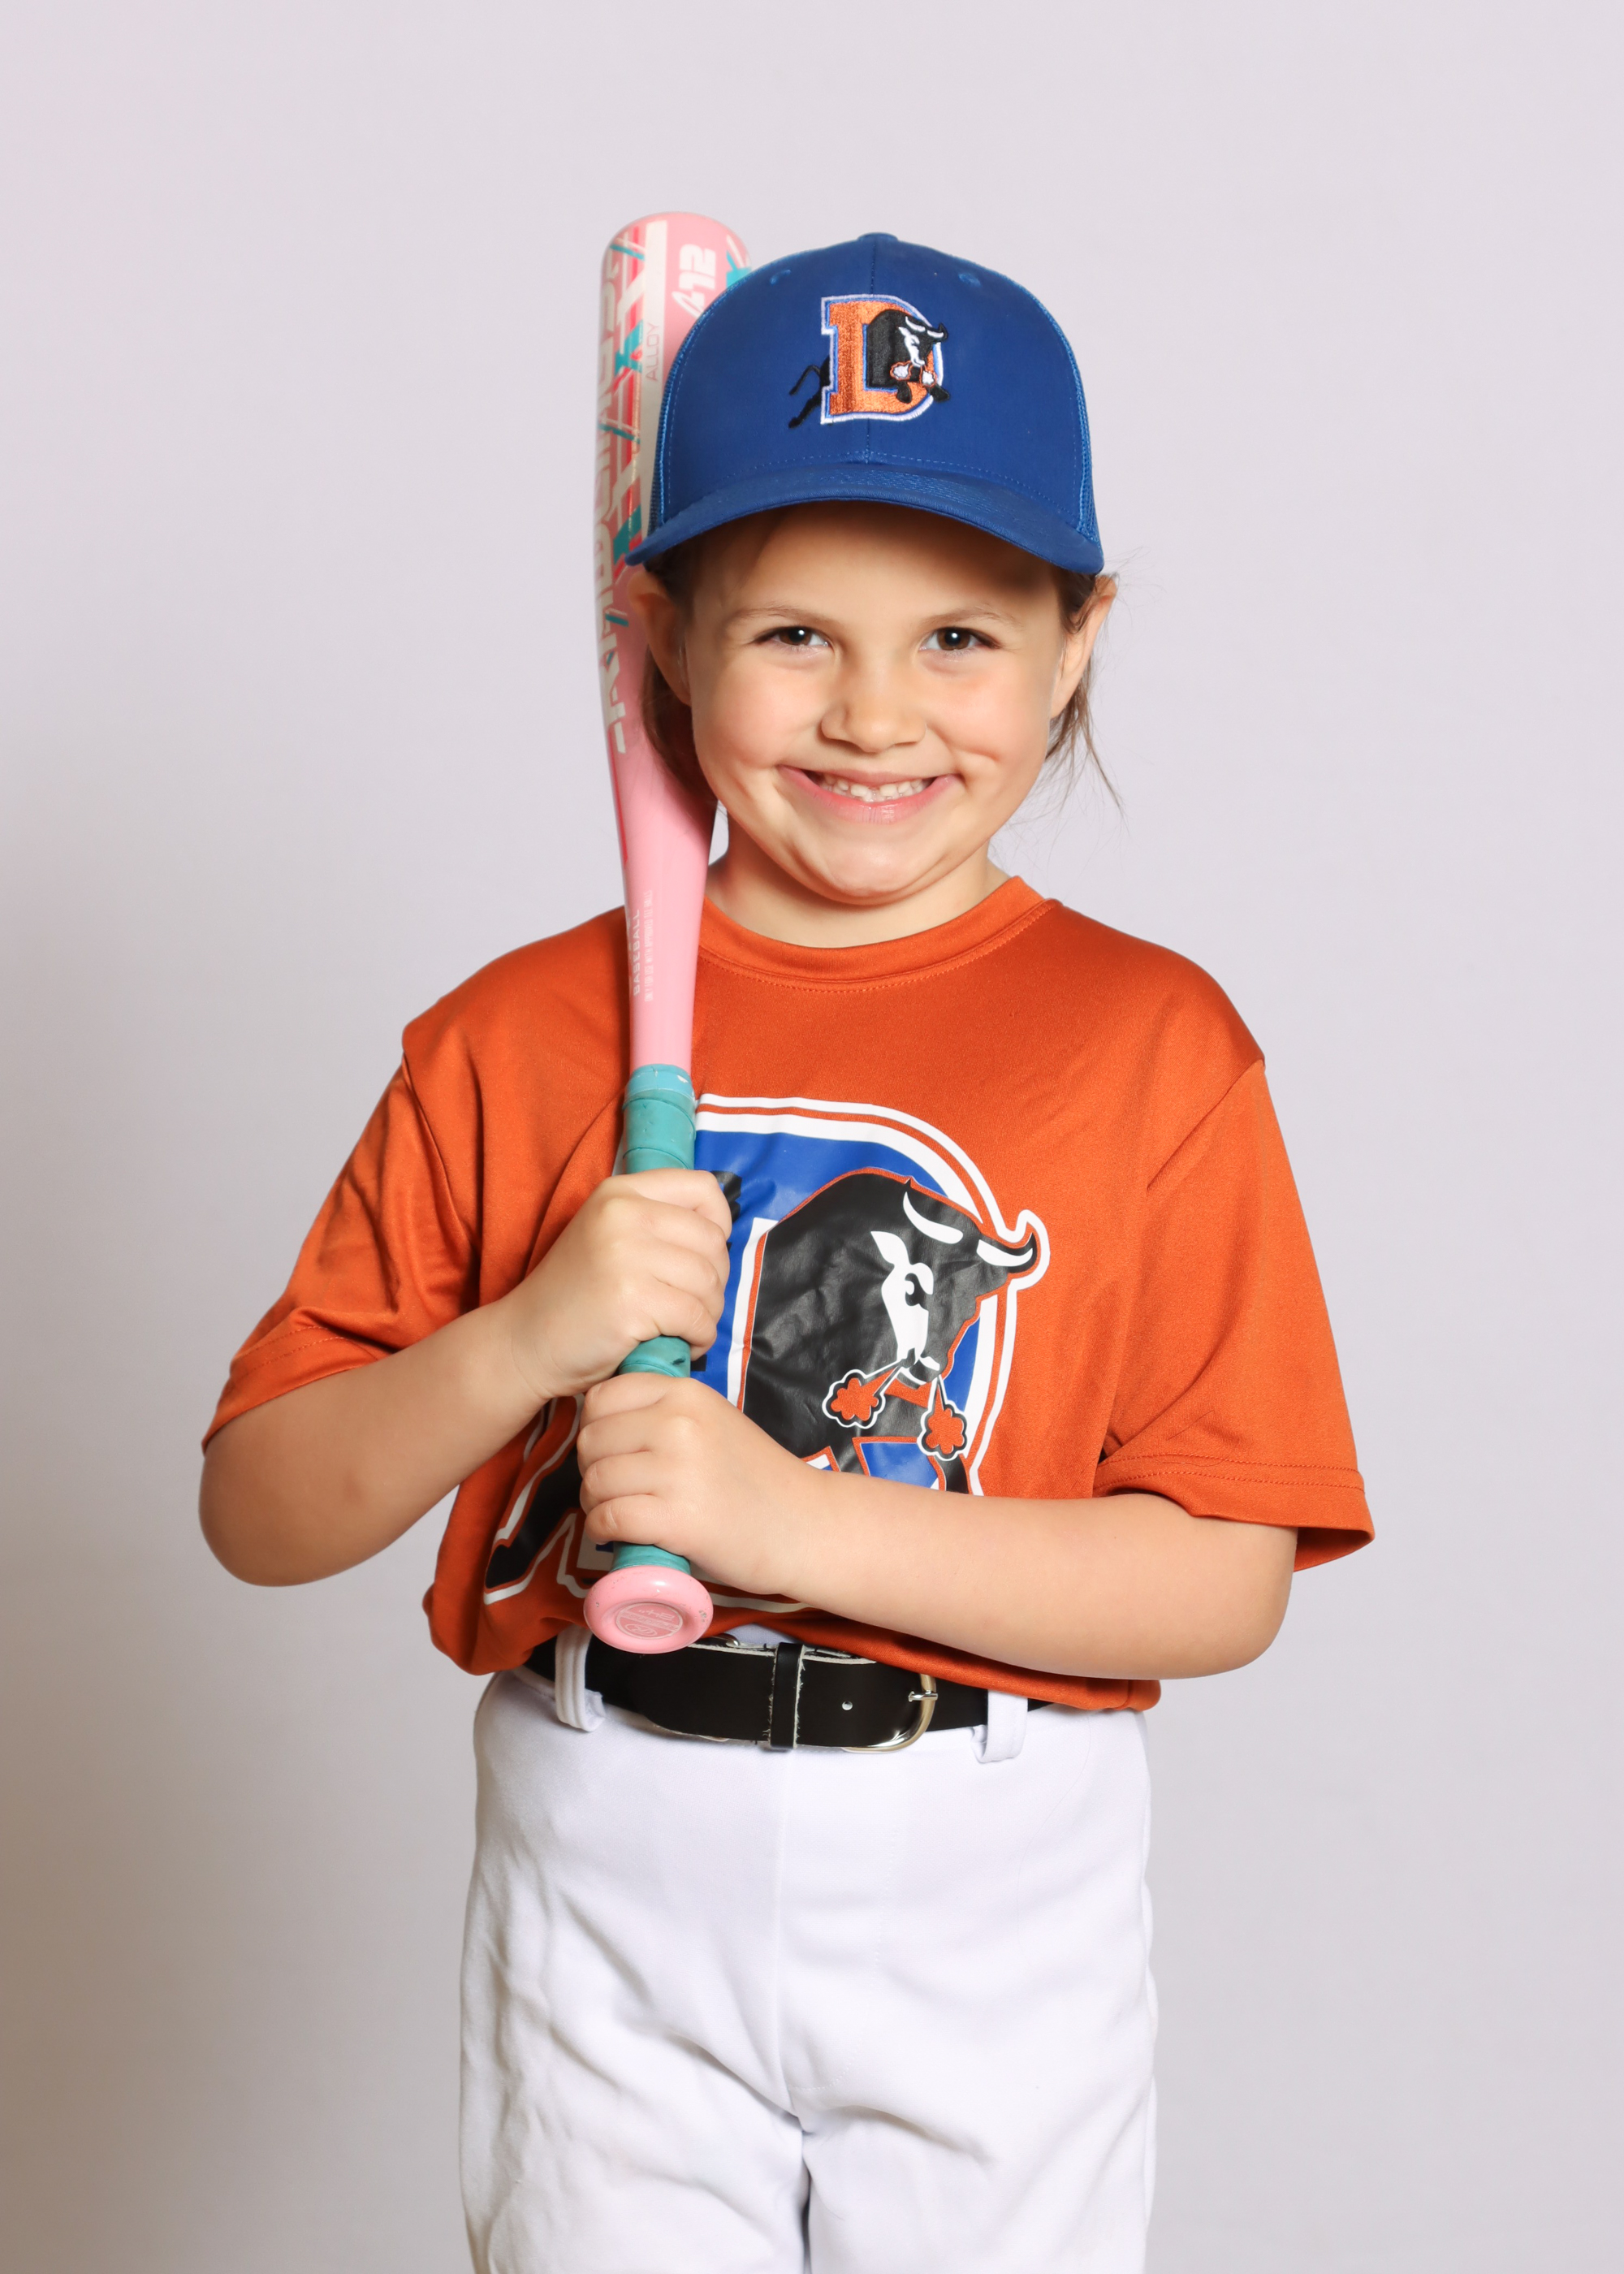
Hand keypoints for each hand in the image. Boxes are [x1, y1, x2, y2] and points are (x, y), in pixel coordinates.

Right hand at [496, 1170, 732, 1405]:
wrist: (525, 1341)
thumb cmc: (577, 1296)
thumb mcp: (609, 1236)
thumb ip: (657, 1223)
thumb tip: (722, 1235)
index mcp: (620, 1192)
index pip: (704, 1188)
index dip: (718, 1225)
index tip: (702, 1257)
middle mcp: (622, 1214)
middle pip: (712, 1242)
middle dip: (715, 1282)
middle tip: (692, 1307)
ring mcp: (625, 1255)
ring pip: (709, 1282)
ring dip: (709, 1315)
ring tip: (685, 1329)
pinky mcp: (631, 1300)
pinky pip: (697, 1317)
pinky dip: (699, 1338)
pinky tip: (681, 1344)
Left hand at [577, 1372, 824, 1596]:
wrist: (804, 1525)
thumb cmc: (756, 1478)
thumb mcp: (715, 1422)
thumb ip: (669, 1415)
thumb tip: (607, 1427)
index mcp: (687, 1394)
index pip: (603, 1397)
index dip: (594, 1427)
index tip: (609, 1451)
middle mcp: (678, 1424)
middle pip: (592, 1440)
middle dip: (590, 1468)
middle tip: (611, 1489)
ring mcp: (677, 1471)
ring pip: (596, 1480)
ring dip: (594, 1502)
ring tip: (613, 1513)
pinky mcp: (677, 1519)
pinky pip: (609, 1518)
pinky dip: (602, 1530)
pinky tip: (614, 1535)